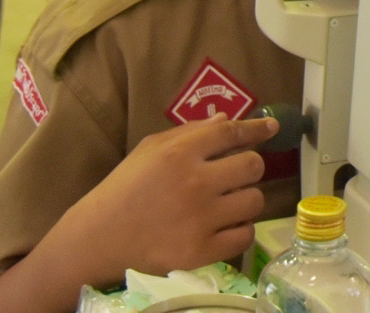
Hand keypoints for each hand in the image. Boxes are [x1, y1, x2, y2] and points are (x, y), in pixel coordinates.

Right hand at [35, 114, 276, 292]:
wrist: (98, 238)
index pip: (231, 133)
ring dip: (244, 199)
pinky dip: (240, 230)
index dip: (256, 128)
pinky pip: (245, 235)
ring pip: (254, 200)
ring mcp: (200, 219)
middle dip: (248, 167)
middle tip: (234, 175)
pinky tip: (224, 226)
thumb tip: (226, 119)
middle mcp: (194, 183)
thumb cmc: (124, 188)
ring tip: (225, 203)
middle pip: (252, 166)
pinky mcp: (201, 251)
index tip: (271, 127)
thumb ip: (189, 133)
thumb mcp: (149, 150)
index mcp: (179, 154)